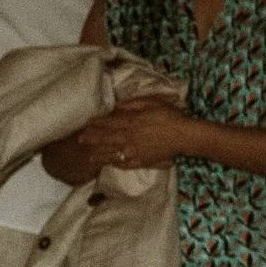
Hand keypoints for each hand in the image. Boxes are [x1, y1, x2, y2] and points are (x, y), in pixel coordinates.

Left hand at [49, 94, 189, 179]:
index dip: (97, 123)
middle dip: (92, 138)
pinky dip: (115, 163)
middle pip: (107, 137)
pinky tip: (108, 163)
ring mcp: (135, 150)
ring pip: (113, 152)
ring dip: (100, 153)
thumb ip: (135, 103)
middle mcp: (130, 136)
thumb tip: (119, 105)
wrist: (186, 135)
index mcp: (133, 121)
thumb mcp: (154, 102)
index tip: (86, 123)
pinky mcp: (142, 160)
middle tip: (79, 140)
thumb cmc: (172, 116)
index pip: (111, 122)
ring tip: (88, 156)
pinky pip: (125, 163)